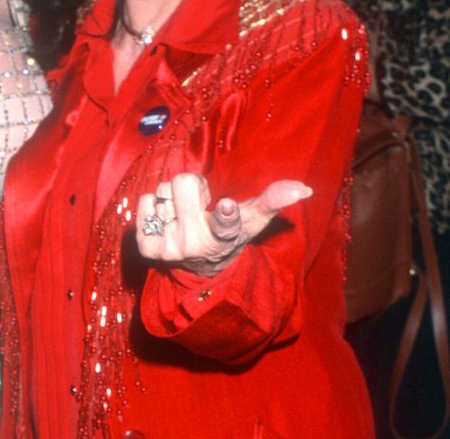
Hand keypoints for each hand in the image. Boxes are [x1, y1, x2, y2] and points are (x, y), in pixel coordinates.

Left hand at [135, 173, 312, 276]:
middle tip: (198, 206)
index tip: (227, 207)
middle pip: (182, 182)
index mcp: (225, 236)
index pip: (227, 222)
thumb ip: (275, 200)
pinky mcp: (146, 246)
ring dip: (173, 199)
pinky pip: (144, 201)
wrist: (200, 267)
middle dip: (191, 188)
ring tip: (183, 218)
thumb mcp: (251, 220)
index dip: (226, 214)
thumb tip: (305, 188)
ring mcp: (169, 246)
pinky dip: (154, 205)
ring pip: (162, 190)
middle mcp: (196, 243)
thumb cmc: (229, 234)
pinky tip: (167, 221)